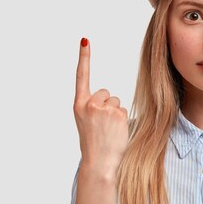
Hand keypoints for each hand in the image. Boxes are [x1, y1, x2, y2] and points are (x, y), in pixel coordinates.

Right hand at [73, 38, 128, 174]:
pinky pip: (124, 110)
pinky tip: (116, 131)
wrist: (98, 163)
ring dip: (116, 113)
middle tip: (103, 125)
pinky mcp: (116, 113)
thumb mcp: (87, 122)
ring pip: (116, 101)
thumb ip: (94, 107)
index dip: (83, 57)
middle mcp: (89, 104)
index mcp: (78, 105)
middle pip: (107, 92)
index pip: (81, 76)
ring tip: (109, 130)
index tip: (85, 40)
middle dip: (108, 105)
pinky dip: (122, 120)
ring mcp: (102, 108)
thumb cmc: (94, 144)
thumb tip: (109, 98)